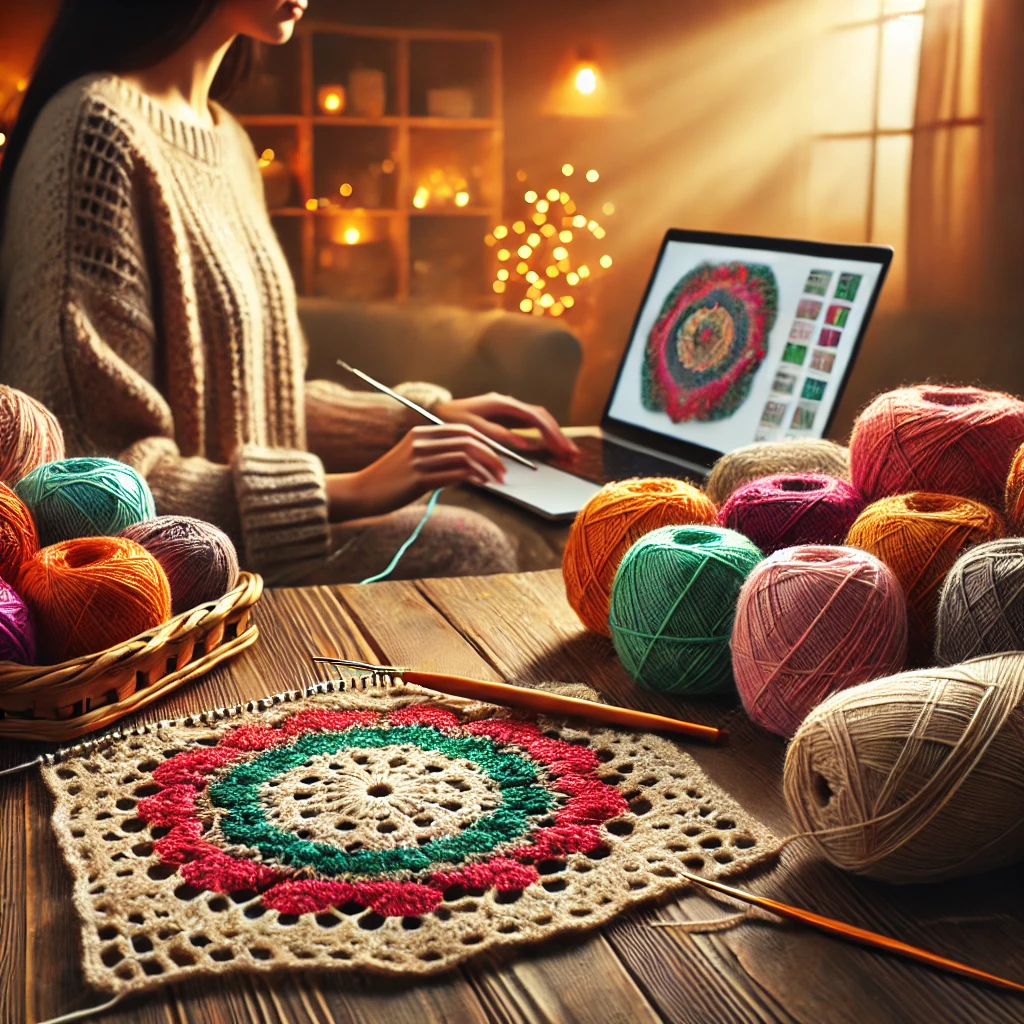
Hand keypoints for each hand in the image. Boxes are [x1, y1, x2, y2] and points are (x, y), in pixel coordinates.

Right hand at [326, 423, 506, 519]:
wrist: (361, 492)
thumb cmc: (389, 481)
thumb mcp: (412, 459)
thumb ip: (436, 455)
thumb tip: (467, 464)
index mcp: (420, 432)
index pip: (463, 430)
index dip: (485, 442)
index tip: (498, 455)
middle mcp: (420, 441)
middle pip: (468, 441)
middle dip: (492, 455)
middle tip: (503, 470)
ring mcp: (419, 459)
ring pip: (465, 456)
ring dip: (487, 468)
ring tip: (496, 479)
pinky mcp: (418, 478)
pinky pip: (455, 473)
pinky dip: (474, 477)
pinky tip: (481, 484)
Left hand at [434, 393, 579, 458]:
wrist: (437, 412)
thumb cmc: (452, 420)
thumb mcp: (472, 429)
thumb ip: (498, 435)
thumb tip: (523, 443)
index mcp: (504, 405)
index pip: (535, 418)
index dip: (551, 434)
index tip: (561, 449)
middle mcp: (510, 405)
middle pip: (543, 419)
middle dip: (559, 437)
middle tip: (572, 455)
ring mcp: (511, 412)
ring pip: (540, 422)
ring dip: (555, 438)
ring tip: (569, 455)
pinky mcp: (509, 420)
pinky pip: (532, 428)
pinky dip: (544, 439)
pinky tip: (553, 450)